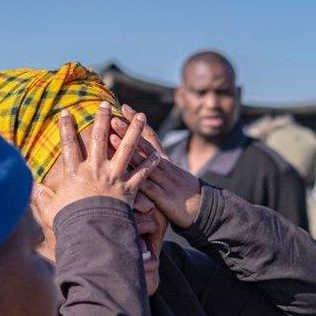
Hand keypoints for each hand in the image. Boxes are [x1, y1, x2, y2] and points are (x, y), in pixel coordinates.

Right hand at [34, 102, 157, 226]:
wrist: (92, 233)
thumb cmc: (69, 222)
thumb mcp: (50, 209)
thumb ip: (41, 197)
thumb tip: (29, 188)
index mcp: (75, 173)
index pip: (69, 145)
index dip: (66, 128)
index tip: (65, 112)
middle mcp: (96, 170)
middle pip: (100, 139)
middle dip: (102, 119)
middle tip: (105, 104)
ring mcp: (114, 177)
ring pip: (126, 149)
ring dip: (134, 131)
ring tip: (140, 116)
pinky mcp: (129, 189)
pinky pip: (142, 174)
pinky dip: (150, 164)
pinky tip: (158, 153)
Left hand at [110, 104, 201, 227]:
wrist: (205, 208)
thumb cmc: (186, 195)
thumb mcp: (174, 177)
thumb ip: (159, 169)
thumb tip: (147, 160)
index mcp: (165, 161)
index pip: (150, 136)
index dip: (137, 121)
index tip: (124, 107)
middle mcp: (163, 166)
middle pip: (143, 144)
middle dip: (127, 129)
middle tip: (112, 117)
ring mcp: (163, 179)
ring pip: (142, 160)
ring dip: (125, 147)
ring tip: (110, 135)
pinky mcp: (162, 195)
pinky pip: (146, 185)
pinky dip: (133, 176)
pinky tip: (121, 170)